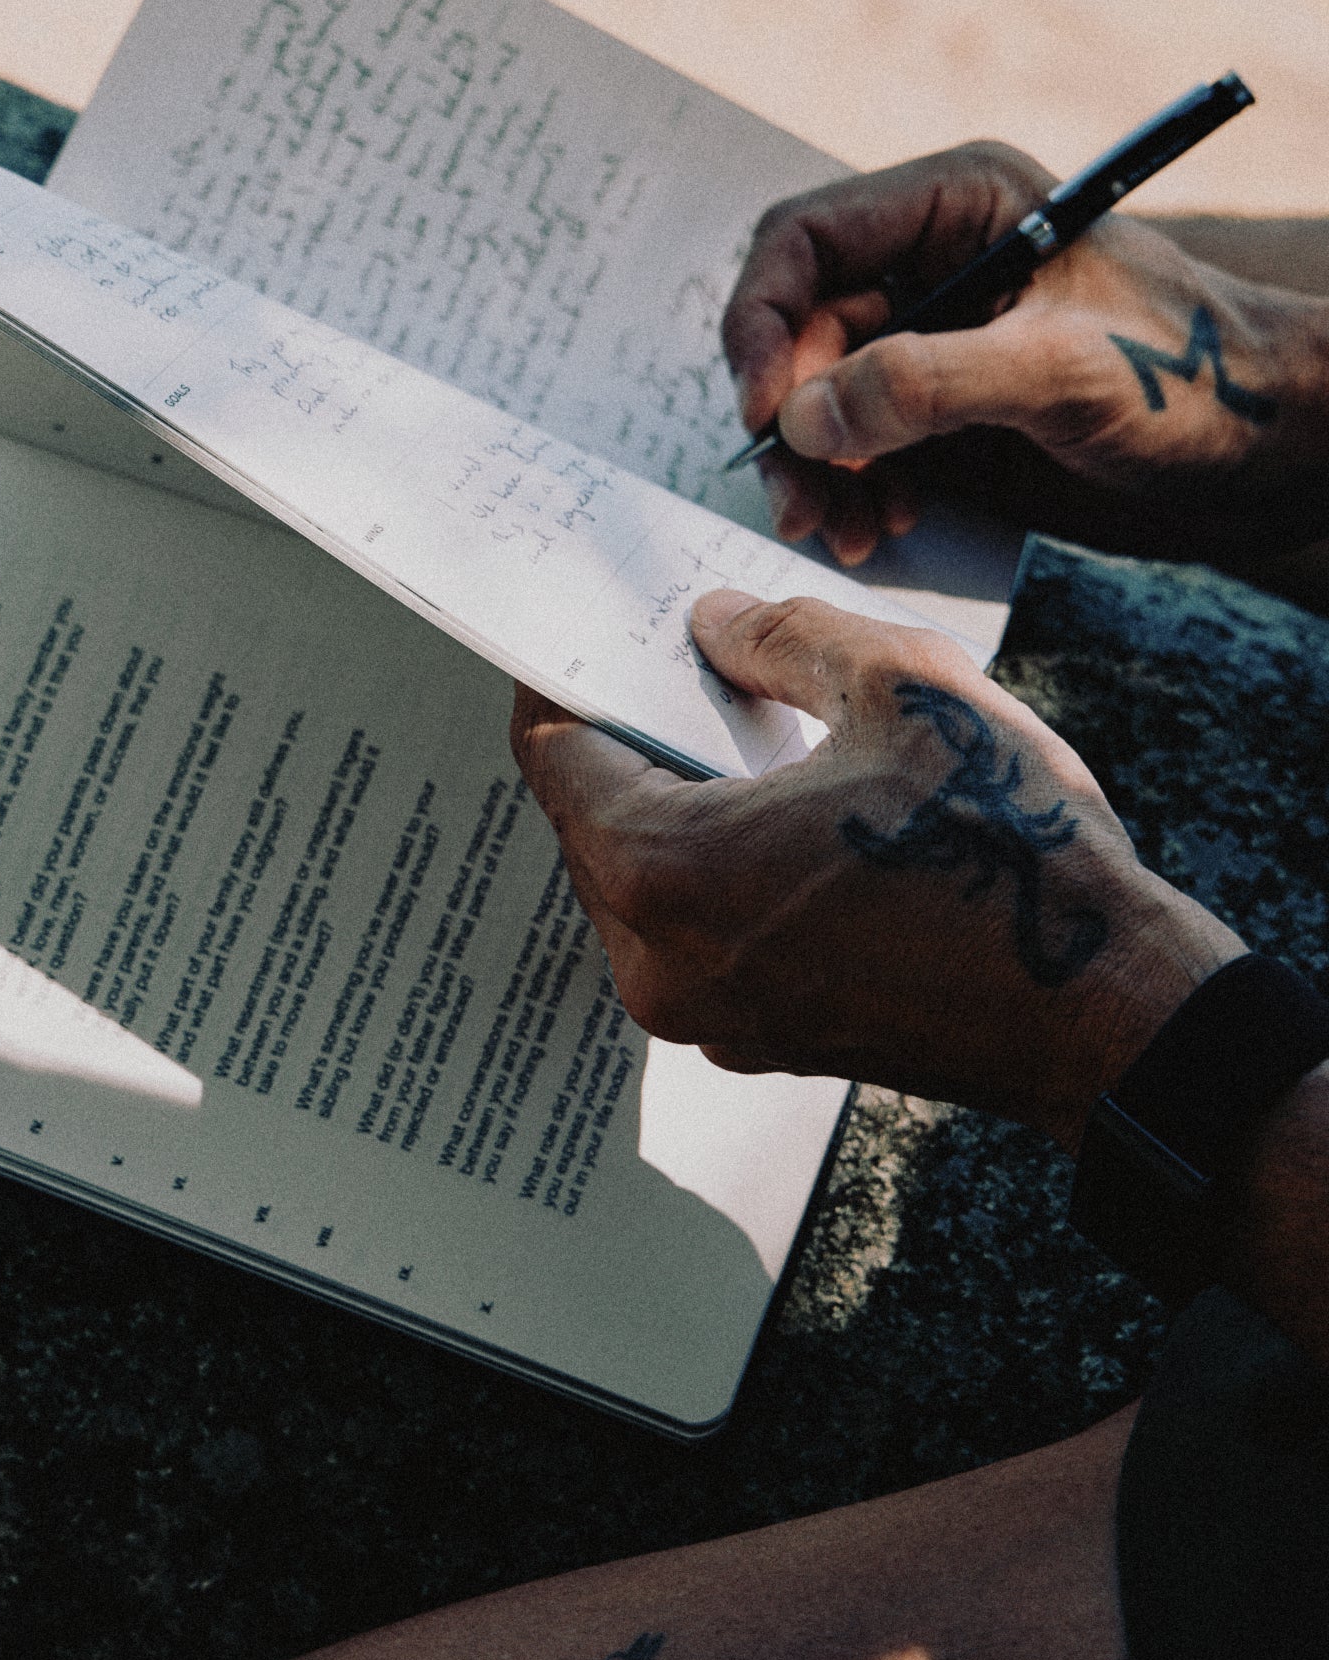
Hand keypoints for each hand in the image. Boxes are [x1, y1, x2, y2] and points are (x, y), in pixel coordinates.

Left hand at [510, 589, 1243, 1149]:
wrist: (1106, 1014)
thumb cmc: (1006, 853)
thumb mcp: (902, 689)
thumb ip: (782, 636)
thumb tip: (713, 623)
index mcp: (664, 870)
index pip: (553, 754)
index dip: (562, 678)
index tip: (587, 631)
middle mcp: (657, 960)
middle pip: (587, 818)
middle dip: (625, 736)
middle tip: (671, 665)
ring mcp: (702, 1013)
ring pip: (638, 877)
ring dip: (669, 801)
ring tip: (732, 729)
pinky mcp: (753, 1036)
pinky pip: (691, 929)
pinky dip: (709, 866)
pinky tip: (776, 812)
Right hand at [722, 142, 1328, 564]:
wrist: (1272, 452)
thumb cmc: (1195, 380)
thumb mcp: (1060, 373)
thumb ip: (926, 383)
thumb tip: (801, 418)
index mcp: (956, 207)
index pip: (803, 242)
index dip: (764, 324)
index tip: (767, 413)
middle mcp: (929, 264)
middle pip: (796, 332)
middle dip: (790, 421)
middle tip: (801, 501)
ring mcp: (931, 338)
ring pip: (813, 397)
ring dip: (813, 470)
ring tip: (845, 532)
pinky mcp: (939, 407)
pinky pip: (854, 444)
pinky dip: (849, 490)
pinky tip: (883, 528)